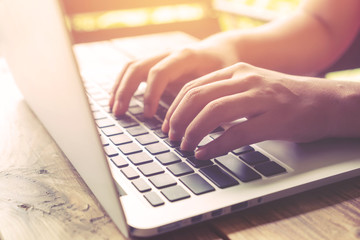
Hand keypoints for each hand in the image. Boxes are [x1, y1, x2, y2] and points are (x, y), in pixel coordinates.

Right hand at [109, 35, 238, 116]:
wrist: (221, 51)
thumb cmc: (224, 69)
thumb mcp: (222, 82)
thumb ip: (208, 100)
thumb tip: (197, 129)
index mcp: (186, 56)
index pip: (160, 72)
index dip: (151, 94)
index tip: (148, 116)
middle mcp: (169, 54)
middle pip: (138, 67)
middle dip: (126, 91)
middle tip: (119, 113)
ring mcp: (161, 58)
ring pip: (132, 67)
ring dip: (120, 87)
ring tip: (114, 108)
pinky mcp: (157, 64)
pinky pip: (134, 70)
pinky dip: (123, 84)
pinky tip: (118, 100)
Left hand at [162, 62, 359, 159]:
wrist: (325, 102)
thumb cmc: (283, 98)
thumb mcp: (249, 87)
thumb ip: (224, 95)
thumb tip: (192, 115)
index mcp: (235, 71)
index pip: (193, 86)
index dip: (175, 108)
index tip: (167, 124)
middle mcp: (245, 79)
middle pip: (198, 97)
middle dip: (178, 120)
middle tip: (172, 138)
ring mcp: (260, 97)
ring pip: (213, 112)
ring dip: (193, 132)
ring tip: (185, 146)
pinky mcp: (274, 119)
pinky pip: (236, 133)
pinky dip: (215, 146)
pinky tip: (205, 154)